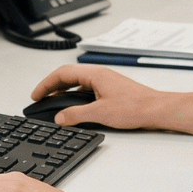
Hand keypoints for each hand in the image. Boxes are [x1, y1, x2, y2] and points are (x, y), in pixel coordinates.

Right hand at [28, 65, 167, 129]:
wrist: (157, 110)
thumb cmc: (136, 107)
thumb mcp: (100, 113)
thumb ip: (76, 115)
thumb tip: (60, 118)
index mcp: (95, 75)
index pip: (62, 73)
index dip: (46, 84)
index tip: (36, 95)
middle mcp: (100, 76)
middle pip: (68, 77)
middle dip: (52, 88)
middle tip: (40, 99)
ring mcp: (106, 83)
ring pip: (78, 85)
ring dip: (64, 94)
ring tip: (53, 105)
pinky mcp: (111, 92)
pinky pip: (87, 92)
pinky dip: (76, 99)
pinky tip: (75, 110)